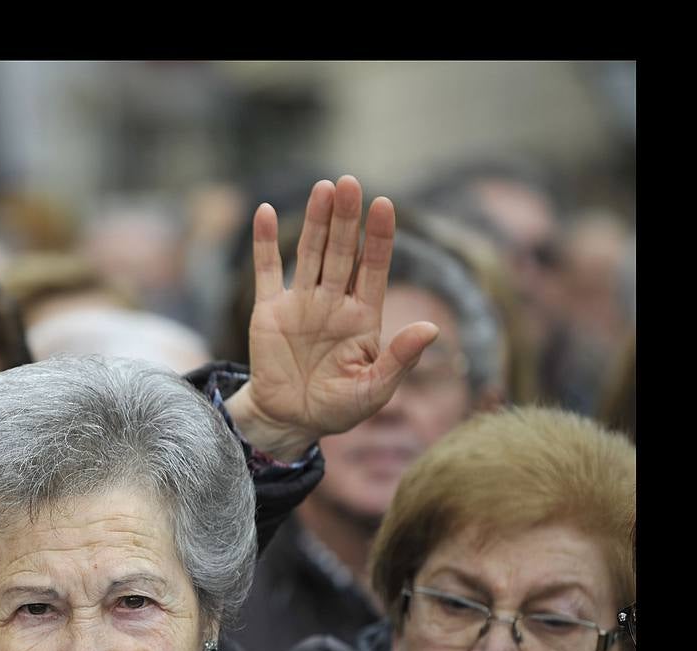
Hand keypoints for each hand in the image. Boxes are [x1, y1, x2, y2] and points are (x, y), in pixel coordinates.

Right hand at [226, 176, 438, 460]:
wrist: (290, 421)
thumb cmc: (338, 409)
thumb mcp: (375, 390)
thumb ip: (400, 359)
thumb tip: (431, 328)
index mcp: (363, 317)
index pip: (375, 267)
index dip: (379, 237)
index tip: (384, 205)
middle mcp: (334, 302)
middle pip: (342, 251)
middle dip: (346, 218)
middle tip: (349, 183)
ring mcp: (301, 303)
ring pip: (310, 253)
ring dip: (316, 221)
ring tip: (323, 188)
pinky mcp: (268, 311)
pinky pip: (267, 270)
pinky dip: (265, 243)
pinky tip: (265, 213)